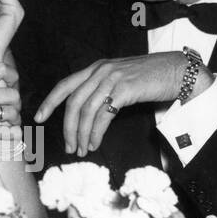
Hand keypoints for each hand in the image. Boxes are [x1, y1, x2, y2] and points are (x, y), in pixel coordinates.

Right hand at [0, 61, 22, 162]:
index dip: (12, 75)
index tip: (12, 85)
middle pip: (12, 93)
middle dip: (16, 104)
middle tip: (12, 111)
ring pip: (12, 113)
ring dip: (15, 120)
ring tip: (12, 125)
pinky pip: (8, 132)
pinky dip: (14, 135)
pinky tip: (13, 136)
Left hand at [34, 52, 194, 155]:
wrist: (177, 71)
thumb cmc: (151, 79)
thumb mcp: (121, 80)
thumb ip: (103, 90)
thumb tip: (88, 115)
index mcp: (96, 68)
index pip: (65, 85)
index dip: (50, 102)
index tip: (39, 118)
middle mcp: (101, 71)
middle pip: (73, 102)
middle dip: (67, 128)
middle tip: (69, 147)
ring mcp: (112, 78)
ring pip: (86, 111)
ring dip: (82, 134)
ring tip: (82, 150)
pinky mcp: (125, 89)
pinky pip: (103, 115)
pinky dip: (96, 132)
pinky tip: (95, 143)